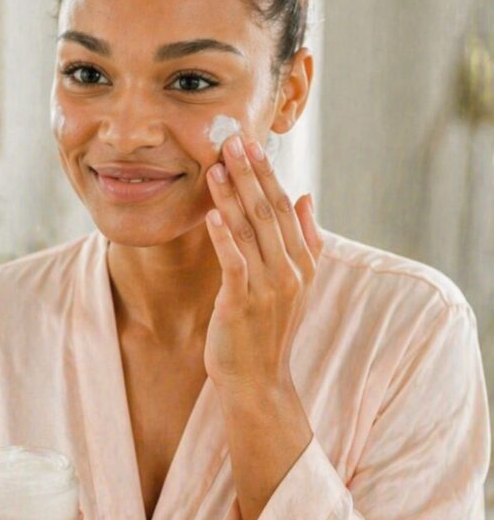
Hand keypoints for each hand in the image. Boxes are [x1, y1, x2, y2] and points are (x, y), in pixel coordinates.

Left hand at [203, 133, 323, 395]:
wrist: (259, 379)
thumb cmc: (269, 329)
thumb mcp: (295, 284)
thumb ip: (306, 240)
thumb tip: (306, 196)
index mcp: (303, 262)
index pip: (285, 207)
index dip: (267, 174)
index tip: (252, 143)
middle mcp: (289, 271)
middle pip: (269, 212)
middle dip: (250, 174)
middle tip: (233, 139)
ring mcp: (267, 288)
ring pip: (250, 231)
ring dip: (233, 196)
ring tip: (217, 166)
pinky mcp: (242, 303)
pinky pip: (234, 263)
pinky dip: (224, 237)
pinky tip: (212, 213)